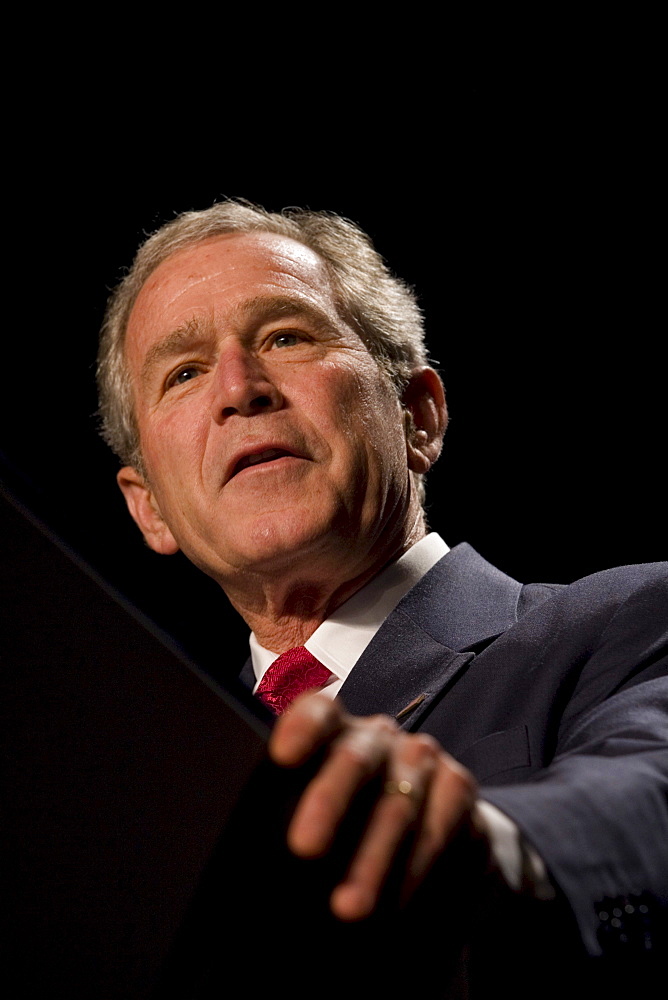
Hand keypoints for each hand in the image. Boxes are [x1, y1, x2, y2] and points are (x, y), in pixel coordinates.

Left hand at [268, 691, 483, 921]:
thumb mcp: (320, 814)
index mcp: (334, 732)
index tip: (282, 756)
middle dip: (328, 803)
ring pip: (395, 805)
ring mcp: (420, 757)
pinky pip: (435, 829)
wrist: (439, 831)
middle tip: (303, 849)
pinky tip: (394, 906)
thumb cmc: (355, 823)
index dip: (302, 728)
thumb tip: (252, 865)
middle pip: (353, 759)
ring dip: (371, 860)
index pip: (318, 714)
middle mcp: (377, 737)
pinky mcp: (457, 786)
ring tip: (347, 908)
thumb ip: (289, 819)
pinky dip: (413, 871)